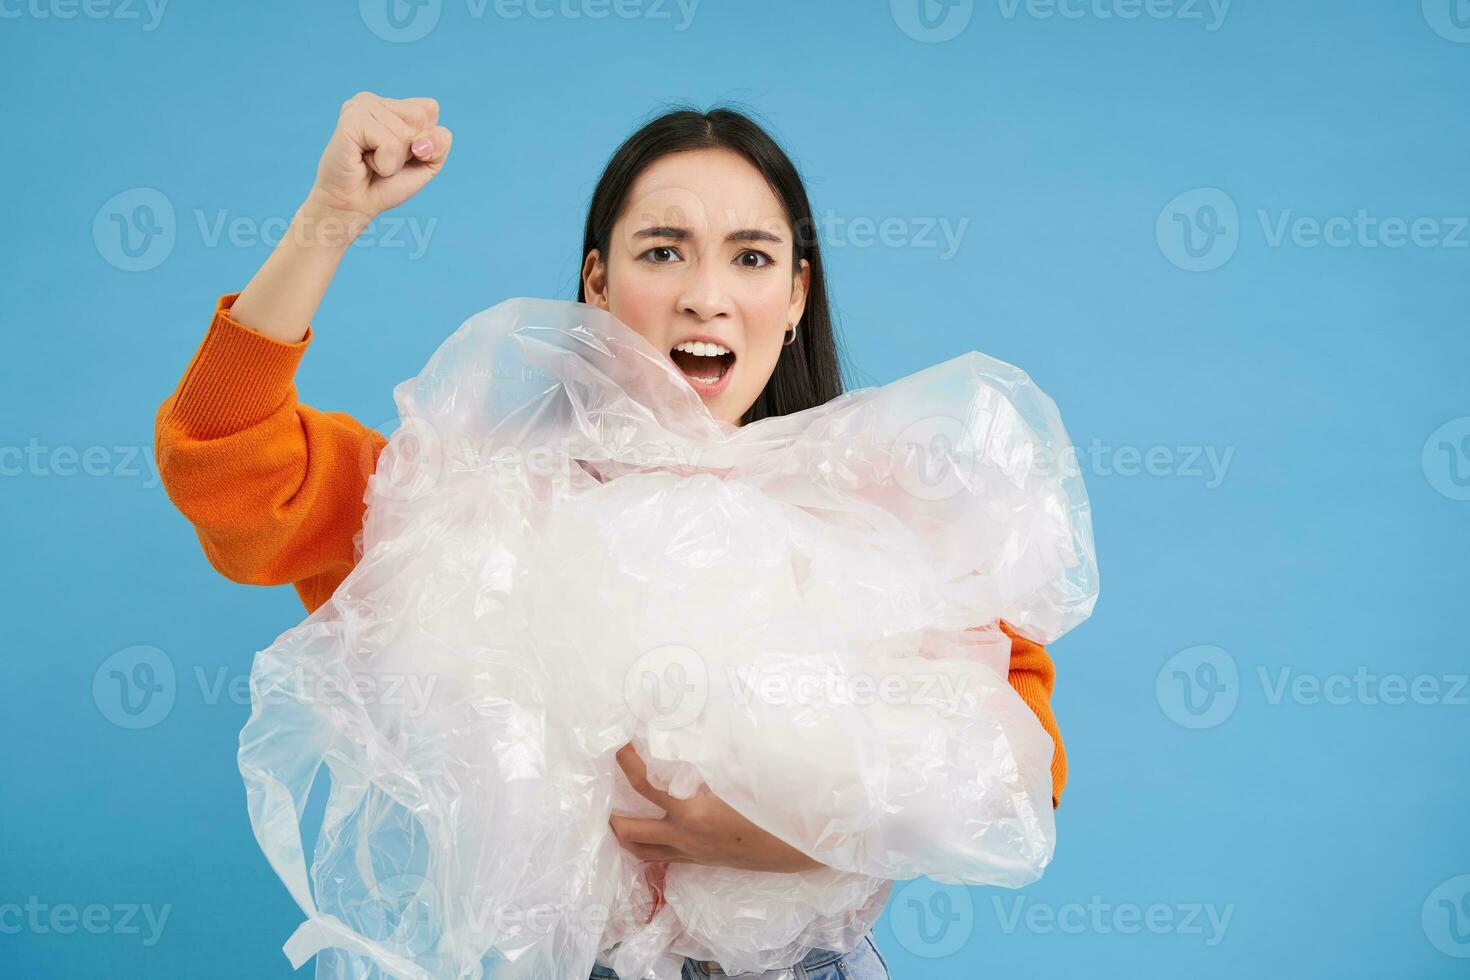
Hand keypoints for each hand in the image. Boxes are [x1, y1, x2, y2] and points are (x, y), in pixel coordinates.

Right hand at [305, 91, 452, 238]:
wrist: (354, 205)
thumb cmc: (386, 183)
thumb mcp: (427, 163)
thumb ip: (440, 144)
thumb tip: (423, 142)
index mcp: (391, 104)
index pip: (430, 109)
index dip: (426, 140)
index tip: (402, 154)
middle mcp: (374, 100)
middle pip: (420, 118)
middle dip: (410, 150)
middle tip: (384, 159)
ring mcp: (359, 106)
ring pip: (405, 133)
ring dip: (394, 160)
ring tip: (372, 162)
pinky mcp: (351, 121)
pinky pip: (389, 144)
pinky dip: (384, 163)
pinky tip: (364, 162)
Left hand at [609, 742, 826, 874]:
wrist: (807, 846)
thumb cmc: (778, 805)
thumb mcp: (745, 772)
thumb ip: (716, 749)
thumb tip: (693, 720)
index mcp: (693, 812)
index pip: (643, 783)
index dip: (626, 760)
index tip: (619, 742)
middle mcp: (686, 837)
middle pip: (629, 831)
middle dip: (611, 813)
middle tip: (605, 790)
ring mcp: (694, 854)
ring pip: (643, 851)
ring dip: (626, 833)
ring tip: (618, 814)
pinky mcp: (704, 861)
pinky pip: (665, 857)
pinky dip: (651, 843)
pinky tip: (655, 829)